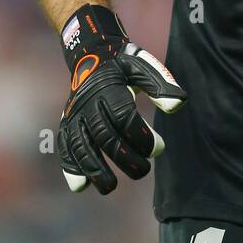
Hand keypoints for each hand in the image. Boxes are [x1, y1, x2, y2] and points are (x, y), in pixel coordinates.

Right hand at [57, 5, 186, 194]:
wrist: (92, 54)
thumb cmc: (124, 65)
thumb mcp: (144, 66)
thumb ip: (161, 85)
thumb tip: (177, 106)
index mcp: (109, 87)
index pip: (124, 116)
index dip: (141, 136)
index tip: (158, 148)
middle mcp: (88, 102)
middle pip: (104, 135)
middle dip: (124, 158)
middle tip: (143, 171)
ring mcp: (74, 114)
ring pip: (81, 145)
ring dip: (94, 169)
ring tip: (109, 188)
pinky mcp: (67, 123)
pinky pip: (66, 146)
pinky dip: (70, 166)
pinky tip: (80, 186)